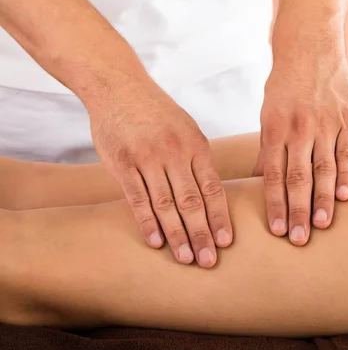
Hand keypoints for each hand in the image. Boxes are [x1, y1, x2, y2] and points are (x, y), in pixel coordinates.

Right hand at [88, 82, 231, 267]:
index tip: (226, 242)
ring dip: (177, 234)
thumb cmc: (157, 113)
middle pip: (192, 201)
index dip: (219, 217)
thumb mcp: (187, 130)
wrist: (119, 87)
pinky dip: (147, 221)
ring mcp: (148, 158)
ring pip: (166, 204)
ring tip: (186, 259)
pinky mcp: (122, 162)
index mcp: (197, 147)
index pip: (213, 189)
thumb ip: (198, 161)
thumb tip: (213, 195)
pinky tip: (156, 241)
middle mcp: (175, 153)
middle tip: (209, 262)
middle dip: (202, 234)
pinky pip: (137, 197)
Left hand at [254, 35, 347, 245]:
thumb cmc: (286, 87)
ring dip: (322, 199)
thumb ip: (268, 148)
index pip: (273, 175)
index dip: (275, 204)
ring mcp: (325, 123)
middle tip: (299, 239)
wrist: (311, 48)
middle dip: (297, 210)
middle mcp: (298, 129)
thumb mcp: (268, 113)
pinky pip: (347, 151)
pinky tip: (345, 196)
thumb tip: (260, 181)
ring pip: (323, 168)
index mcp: (275, 129)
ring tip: (322, 225)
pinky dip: (346, 174)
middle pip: (298, 177)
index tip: (276, 230)